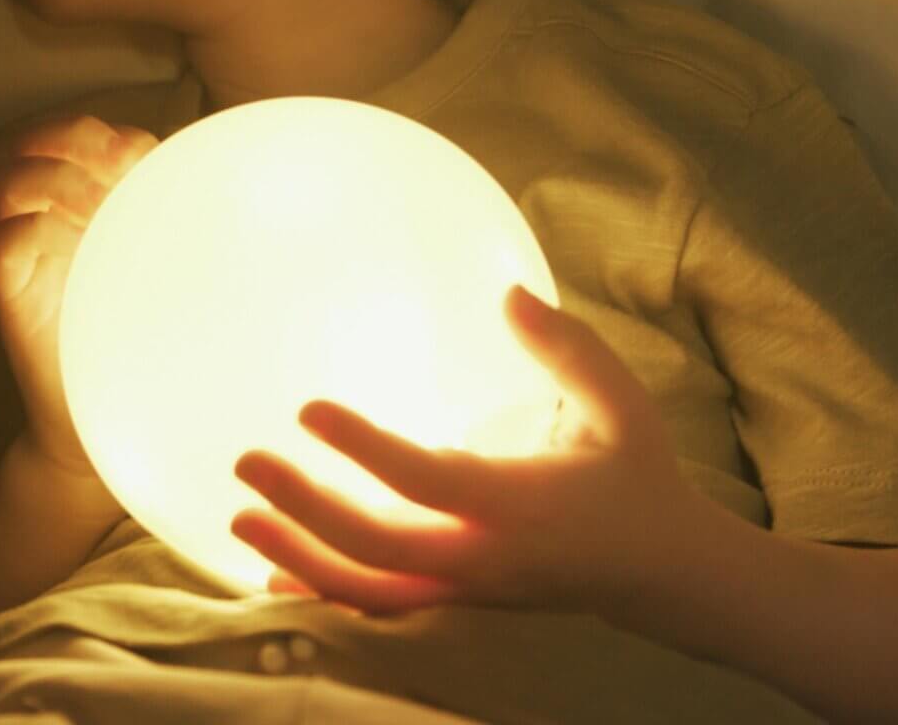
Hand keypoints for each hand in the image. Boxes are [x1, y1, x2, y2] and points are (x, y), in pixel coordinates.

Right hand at [0, 112, 161, 489]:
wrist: (106, 428)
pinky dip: (39, 231)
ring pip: (10, 180)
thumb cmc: (148, 348)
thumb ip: (191, 232)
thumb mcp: (177, 277)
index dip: (110, 133)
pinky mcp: (10, 294)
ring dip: (57, 178)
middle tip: (121, 161)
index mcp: (82, 207)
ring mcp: (26, 256)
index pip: (79, 136)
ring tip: (99, 207)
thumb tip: (261, 195)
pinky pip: (5, 242)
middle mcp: (47, 220)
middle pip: (31, 141)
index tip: (151, 158)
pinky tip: (82, 250)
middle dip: (74, 136)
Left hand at [228, 284, 704, 616]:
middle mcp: (486, 558)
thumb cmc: (634, 475)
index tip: (307, 410)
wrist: (659, 572)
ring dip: (298, 558)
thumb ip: (568, 349)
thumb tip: (509, 290)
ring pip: (369, 589)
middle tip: (247, 462)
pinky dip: (322, 591)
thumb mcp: (620, 407)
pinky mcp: (455, 603)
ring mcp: (466, 591)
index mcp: (521, 505)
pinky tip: (269, 569)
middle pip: (379, 546)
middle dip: (306, 510)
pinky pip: (380, 607)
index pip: (427, 480)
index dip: (364, 449)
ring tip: (238, 519)